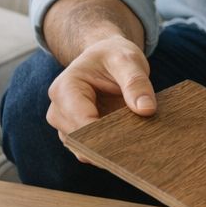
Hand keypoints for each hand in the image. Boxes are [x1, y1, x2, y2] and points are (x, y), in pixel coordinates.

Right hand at [46, 37, 155, 158]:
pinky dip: (109, 150)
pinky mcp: (78, 133)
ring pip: (84, 150)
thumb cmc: (114, 55)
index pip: (81, 122)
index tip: (132, 141)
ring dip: (109, 150)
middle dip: (108, 145)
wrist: (106, 55)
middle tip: (139, 150)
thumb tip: (147, 110)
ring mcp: (66, 125)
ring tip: (137, 148)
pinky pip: (91, 149)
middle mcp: (58, 110)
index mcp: (65, 89)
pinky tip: (131, 148)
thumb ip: (136, 83)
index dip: (105, 136)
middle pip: (81, 140)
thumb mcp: (128, 60)